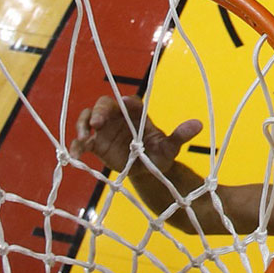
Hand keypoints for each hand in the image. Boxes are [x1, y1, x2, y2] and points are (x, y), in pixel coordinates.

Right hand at [69, 95, 201, 175]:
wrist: (149, 171)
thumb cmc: (160, 155)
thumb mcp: (170, 147)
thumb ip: (180, 136)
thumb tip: (198, 124)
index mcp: (136, 113)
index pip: (128, 102)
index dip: (124, 103)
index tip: (123, 106)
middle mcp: (118, 117)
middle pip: (103, 105)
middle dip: (98, 112)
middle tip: (96, 124)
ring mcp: (105, 129)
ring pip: (87, 118)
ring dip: (83, 126)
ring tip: (85, 139)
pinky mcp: (96, 143)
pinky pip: (82, 141)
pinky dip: (76, 146)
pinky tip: (75, 155)